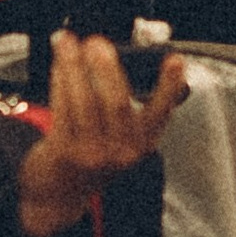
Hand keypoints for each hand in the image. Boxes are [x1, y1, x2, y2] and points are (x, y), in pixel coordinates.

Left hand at [18, 32, 190, 236]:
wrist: (61, 193)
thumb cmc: (92, 153)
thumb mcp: (120, 139)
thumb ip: (124, 106)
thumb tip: (112, 56)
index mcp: (142, 144)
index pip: (161, 113)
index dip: (170, 86)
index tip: (175, 61)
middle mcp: (122, 152)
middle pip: (118, 104)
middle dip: (107, 69)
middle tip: (97, 43)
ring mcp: (93, 154)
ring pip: (84, 103)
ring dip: (75, 68)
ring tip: (69, 44)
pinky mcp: (65, 153)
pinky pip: (62, 109)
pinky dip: (60, 82)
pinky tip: (59, 66)